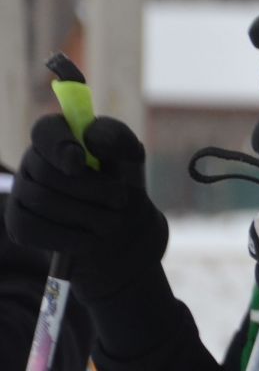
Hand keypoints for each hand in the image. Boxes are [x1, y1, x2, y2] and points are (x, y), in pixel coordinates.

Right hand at [4, 114, 165, 299]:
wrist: (123, 227)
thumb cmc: (122, 182)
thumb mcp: (129, 156)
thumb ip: (115, 138)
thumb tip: (90, 137)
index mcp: (59, 137)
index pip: (45, 130)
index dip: (58, 144)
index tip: (79, 161)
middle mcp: (33, 162)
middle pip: (46, 172)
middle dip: (91, 189)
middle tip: (121, 199)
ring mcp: (21, 193)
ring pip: (43, 201)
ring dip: (87, 214)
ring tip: (114, 221)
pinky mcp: (18, 223)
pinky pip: (31, 229)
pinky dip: (68, 237)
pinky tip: (92, 239)